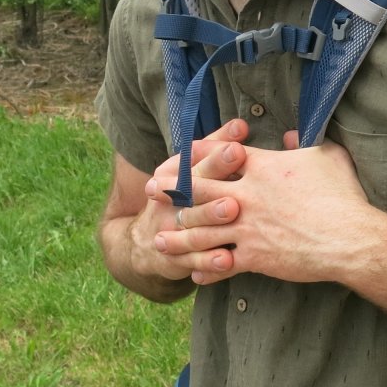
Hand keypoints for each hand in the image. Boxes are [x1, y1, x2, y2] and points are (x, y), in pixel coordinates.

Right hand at [139, 118, 248, 280]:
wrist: (146, 243)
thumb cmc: (184, 197)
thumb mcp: (193, 170)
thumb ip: (216, 147)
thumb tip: (241, 125)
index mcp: (176, 174)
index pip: (195, 160)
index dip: (216, 154)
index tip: (237, 148)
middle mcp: (171, 199)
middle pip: (193, 187)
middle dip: (213, 180)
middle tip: (236, 170)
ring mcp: (171, 228)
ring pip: (193, 222)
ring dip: (211, 217)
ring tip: (233, 211)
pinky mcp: (176, 257)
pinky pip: (193, 260)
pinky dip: (208, 261)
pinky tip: (227, 260)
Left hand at [151, 130, 380, 285]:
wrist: (350, 238)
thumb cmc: (343, 195)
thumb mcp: (328, 156)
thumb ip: (305, 143)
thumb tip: (293, 134)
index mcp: (262, 167)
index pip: (218, 154)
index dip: (195, 152)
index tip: (179, 153)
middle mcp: (247, 196)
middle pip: (197, 190)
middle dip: (170, 189)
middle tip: (152, 189)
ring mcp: (246, 228)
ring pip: (199, 230)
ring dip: (177, 234)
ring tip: (160, 238)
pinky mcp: (253, 257)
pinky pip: (219, 265)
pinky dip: (205, 270)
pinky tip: (194, 273)